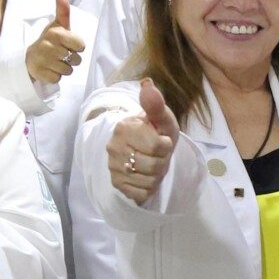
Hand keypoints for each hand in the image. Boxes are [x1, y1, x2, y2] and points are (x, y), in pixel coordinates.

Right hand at [24, 0, 85, 84]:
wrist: (31, 57)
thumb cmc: (50, 40)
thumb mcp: (58, 25)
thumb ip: (63, 10)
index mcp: (57, 33)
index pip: (81, 45)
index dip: (76, 46)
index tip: (67, 44)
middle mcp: (50, 46)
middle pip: (77, 60)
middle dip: (71, 58)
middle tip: (59, 53)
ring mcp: (45, 61)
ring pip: (69, 70)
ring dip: (64, 68)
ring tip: (54, 61)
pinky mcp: (42, 74)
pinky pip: (59, 79)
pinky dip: (56, 76)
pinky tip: (49, 69)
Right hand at [108, 79, 177, 202]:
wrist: (146, 151)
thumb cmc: (157, 133)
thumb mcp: (162, 119)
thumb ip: (156, 105)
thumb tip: (147, 83)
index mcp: (124, 127)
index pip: (157, 146)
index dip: (166, 146)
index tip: (161, 140)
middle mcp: (113, 147)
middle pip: (154, 166)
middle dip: (162, 162)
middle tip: (157, 155)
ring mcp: (112, 167)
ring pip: (148, 181)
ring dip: (156, 176)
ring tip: (152, 165)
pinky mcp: (116, 184)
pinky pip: (141, 194)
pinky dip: (148, 189)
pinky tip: (144, 177)